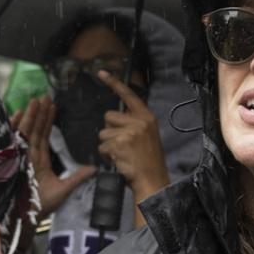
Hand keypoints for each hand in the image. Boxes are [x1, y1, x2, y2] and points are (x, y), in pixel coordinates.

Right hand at [11, 96, 96, 214]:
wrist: (26, 219)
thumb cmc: (41, 206)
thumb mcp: (64, 189)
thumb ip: (77, 177)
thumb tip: (94, 168)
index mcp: (39, 160)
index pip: (44, 136)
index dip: (48, 121)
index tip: (52, 106)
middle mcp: (28, 156)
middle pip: (35, 130)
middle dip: (39, 114)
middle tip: (45, 96)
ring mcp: (19, 157)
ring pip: (25, 132)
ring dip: (30, 116)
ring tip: (35, 101)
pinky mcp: (12, 160)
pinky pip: (12, 141)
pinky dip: (14, 128)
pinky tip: (18, 114)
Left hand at [96, 70, 170, 222]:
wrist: (153, 181)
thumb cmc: (148, 161)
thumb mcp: (148, 136)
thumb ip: (134, 124)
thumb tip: (113, 119)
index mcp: (147, 117)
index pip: (129, 96)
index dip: (114, 83)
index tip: (100, 72)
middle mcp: (139, 121)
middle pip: (109, 117)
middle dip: (109, 131)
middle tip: (122, 145)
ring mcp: (130, 132)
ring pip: (103, 133)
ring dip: (107, 145)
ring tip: (122, 155)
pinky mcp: (120, 143)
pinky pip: (102, 146)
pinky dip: (106, 155)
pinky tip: (119, 161)